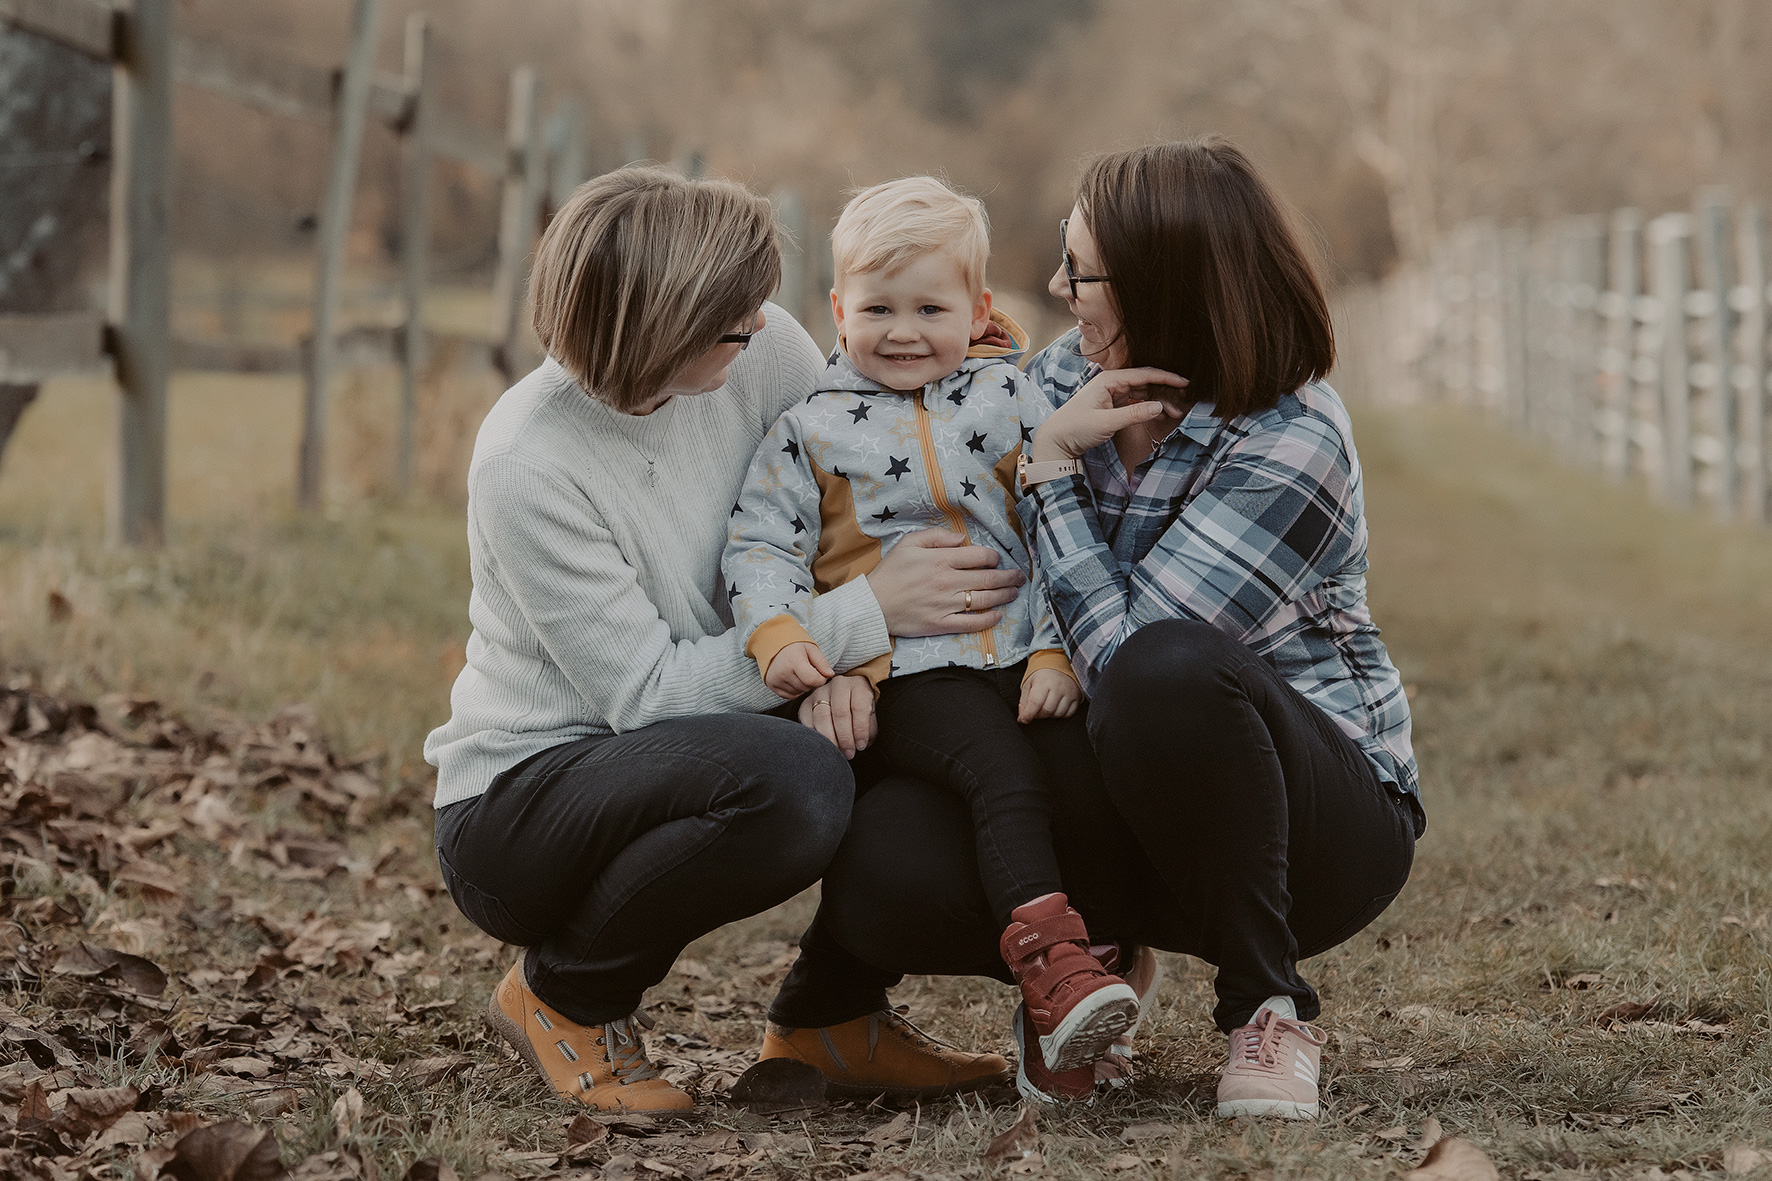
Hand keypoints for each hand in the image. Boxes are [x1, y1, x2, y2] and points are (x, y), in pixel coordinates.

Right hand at [765, 642, 831, 698]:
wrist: (772, 643)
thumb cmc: (794, 646)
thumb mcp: (811, 648)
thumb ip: (822, 662)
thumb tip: (830, 675)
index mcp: (794, 661)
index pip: (812, 680)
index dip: (820, 679)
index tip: (820, 673)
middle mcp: (783, 672)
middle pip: (807, 687)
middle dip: (811, 681)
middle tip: (807, 669)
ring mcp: (776, 680)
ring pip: (799, 692)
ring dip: (803, 686)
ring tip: (799, 672)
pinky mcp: (772, 686)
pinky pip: (790, 696)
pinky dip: (795, 690)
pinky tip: (793, 678)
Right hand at [798, 674, 876, 758]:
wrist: (844, 699)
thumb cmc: (859, 711)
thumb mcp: (870, 716)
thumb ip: (868, 728)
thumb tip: (860, 744)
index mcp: (858, 685)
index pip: (859, 707)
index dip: (860, 729)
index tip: (861, 746)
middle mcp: (838, 685)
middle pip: (840, 712)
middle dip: (845, 737)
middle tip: (849, 753)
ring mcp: (820, 692)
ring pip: (822, 716)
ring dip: (830, 738)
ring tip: (837, 751)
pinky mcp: (805, 703)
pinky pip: (807, 721)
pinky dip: (816, 737)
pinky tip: (824, 745)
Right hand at [867, 529, 1025, 637]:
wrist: (872, 605)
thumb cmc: (890, 572)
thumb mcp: (908, 543)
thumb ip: (936, 536)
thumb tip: (962, 538)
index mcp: (940, 560)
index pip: (979, 556)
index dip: (993, 557)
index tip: (996, 559)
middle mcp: (947, 582)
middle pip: (988, 578)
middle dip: (1008, 576)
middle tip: (1019, 576)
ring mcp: (946, 604)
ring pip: (985, 599)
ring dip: (1004, 595)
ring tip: (1013, 592)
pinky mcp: (942, 624)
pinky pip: (972, 623)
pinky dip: (988, 619)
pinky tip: (997, 614)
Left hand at [1018, 667, 1080, 722]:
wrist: (1056, 663)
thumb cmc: (1041, 675)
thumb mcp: (1028, 685)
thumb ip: (1024, 702)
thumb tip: (1022, 718)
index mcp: (1043, 681)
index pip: (1035, 703)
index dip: (1028, 714)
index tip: (1025, 719)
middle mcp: (1058, 686)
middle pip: (1047, 711)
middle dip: (1039, 715)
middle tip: (1036, 711)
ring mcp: (1069, 692)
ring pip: (1058, 714)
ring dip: (1050, 715)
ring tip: (1046, 706)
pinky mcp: (1077, 696)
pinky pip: (1069, 713)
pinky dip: (1061, 714)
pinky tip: (1056, 707)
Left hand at [1030, 367, 1188, 461]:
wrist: (1056, 440)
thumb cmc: (1076, 428)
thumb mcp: (1106, 422)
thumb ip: (1134, 414)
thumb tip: (1159, 407)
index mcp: (1109, 380)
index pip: (1144, 374)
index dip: (1166, 378)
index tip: (1185, 382)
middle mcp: (1112, 383)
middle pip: (1146, 382)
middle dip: (1165, 391)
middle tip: (1184, 400)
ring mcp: (1112, 394)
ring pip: (1143, 393)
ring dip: (1159, 401)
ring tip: (1176, 411)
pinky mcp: (1112, 405)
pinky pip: (1136, 402)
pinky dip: (1148, 408)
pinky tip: (1160, 414)